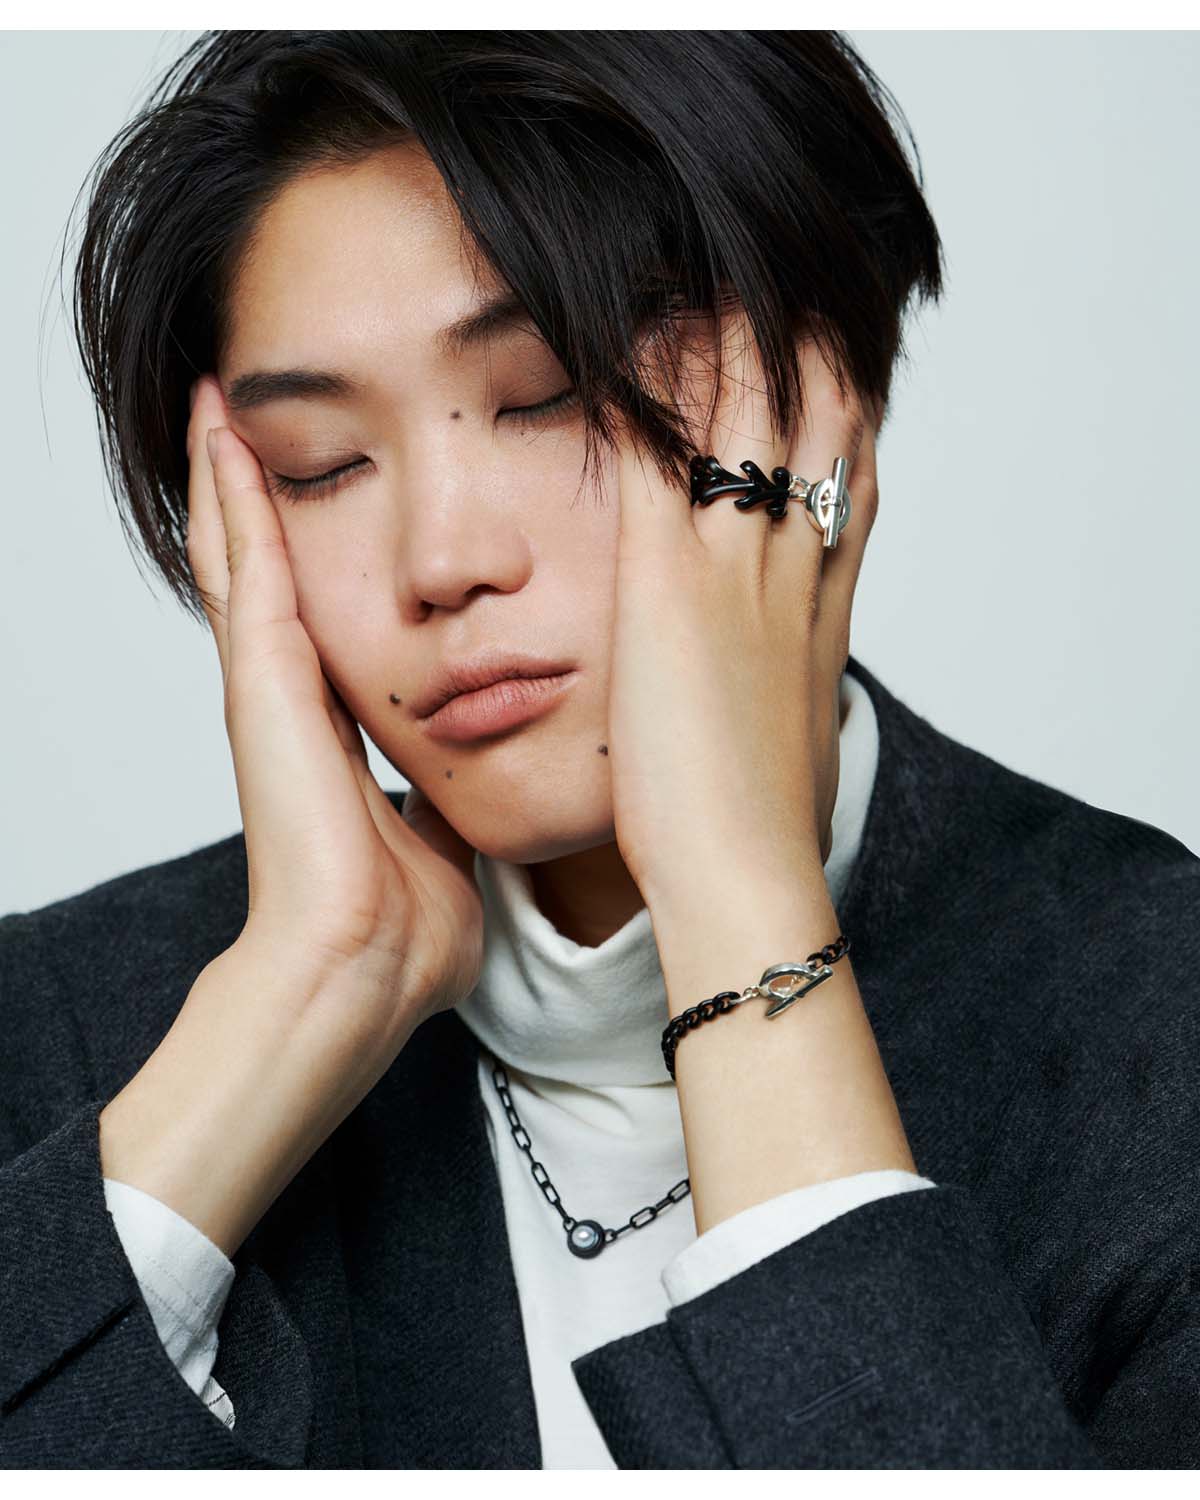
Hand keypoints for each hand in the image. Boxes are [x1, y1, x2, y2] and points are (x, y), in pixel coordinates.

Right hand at [186, 375, 483, 1054]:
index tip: (327, 492)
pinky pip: (246, 568)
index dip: (314, 554)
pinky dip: (231, 497)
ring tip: (219, 398)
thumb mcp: (446, 840)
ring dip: (232, 476)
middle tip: (242, 412)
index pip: (320, 616)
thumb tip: (494, 786)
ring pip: (242, 554)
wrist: (364, 974)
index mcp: (336, 732)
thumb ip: (452, 799)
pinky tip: (224, 432)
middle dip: (259, 494)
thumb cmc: (405, 931)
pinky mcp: (262, 687)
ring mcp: (269, 690)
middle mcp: (294, 700)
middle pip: (268, 570)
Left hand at [607, 311, 878, 922]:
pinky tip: (618, 329)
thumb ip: (787, 689)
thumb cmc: (761, 824)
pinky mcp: (667, 581)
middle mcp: (791, 566)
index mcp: (820, 604)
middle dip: (794, 340)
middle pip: (814, 416)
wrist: (746, 872)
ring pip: (747, 410)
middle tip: (765, 278)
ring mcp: (734, 566)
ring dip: (725, 331)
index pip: (847, 473)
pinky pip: (660, 451)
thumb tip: (784, 691)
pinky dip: (644, 387)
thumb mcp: (794, 737)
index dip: (837, 404)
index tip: (819, 355)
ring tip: (697, 264)